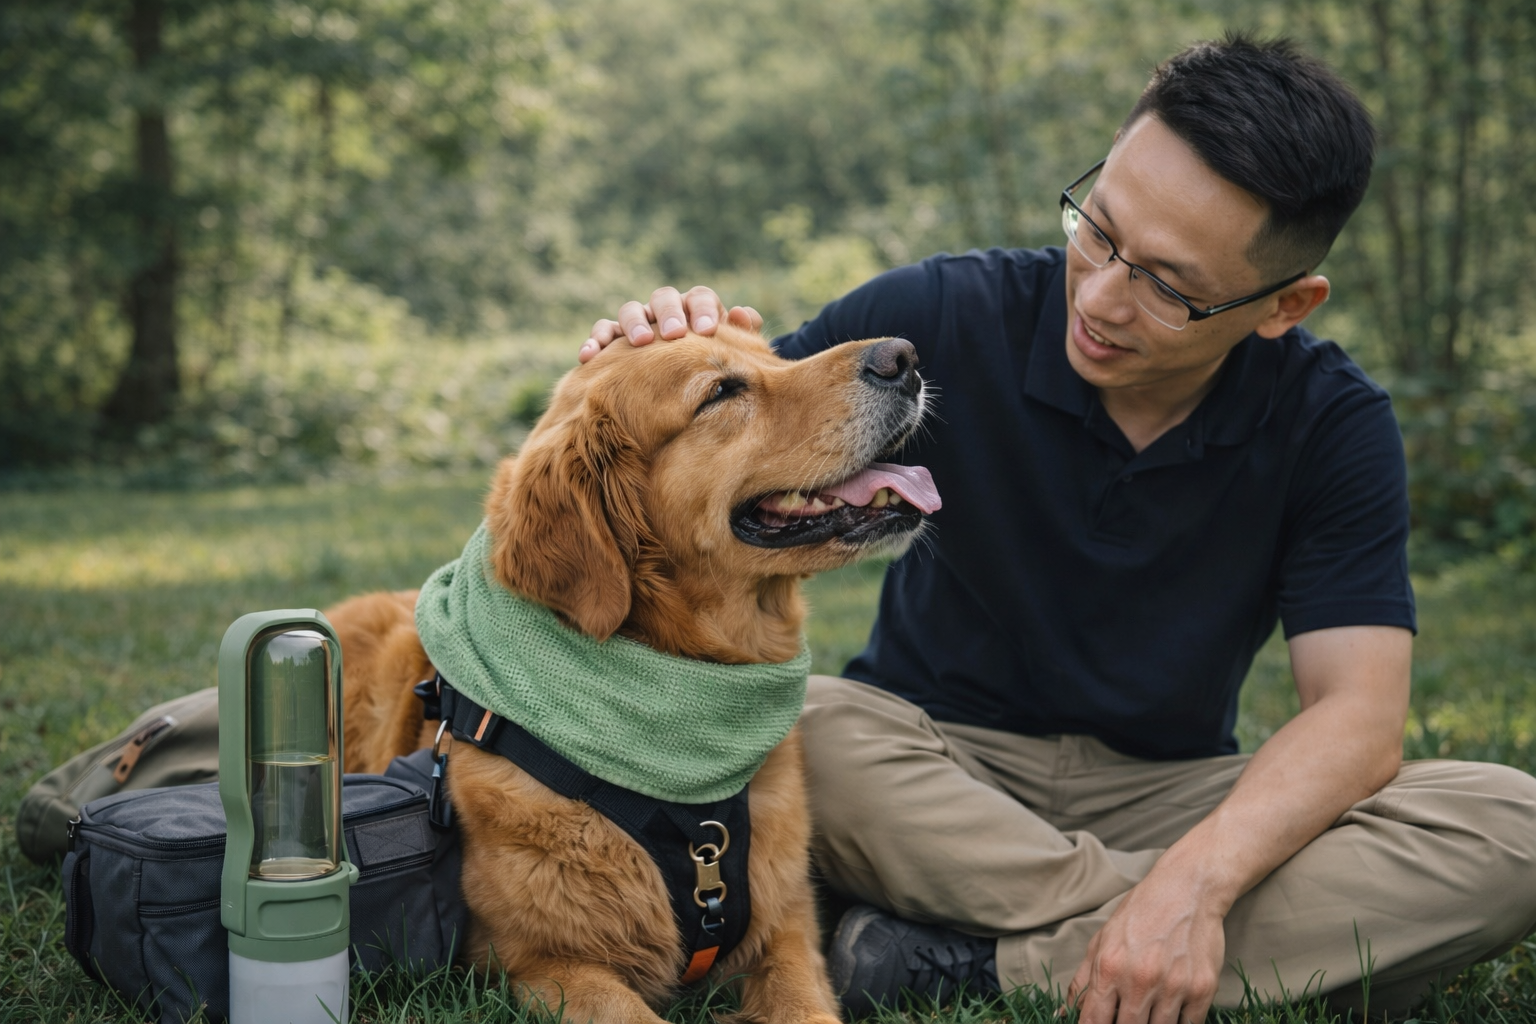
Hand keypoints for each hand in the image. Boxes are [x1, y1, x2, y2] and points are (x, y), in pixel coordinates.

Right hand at [578, 285, 763, 362]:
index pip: (699, 297)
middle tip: (675, 333)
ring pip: (630, 310)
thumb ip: (742, 333)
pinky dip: (594, 341)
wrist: (685, 383)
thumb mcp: (731, 352)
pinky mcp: (613, 338)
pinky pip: (601, 332)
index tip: (707, 329)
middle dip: (669, 313)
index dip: (703, 309)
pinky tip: (588, 356)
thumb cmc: (711, 364)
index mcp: (695, 308)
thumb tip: (741, 313)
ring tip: (639, 342)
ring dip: (634, 323)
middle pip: (664, 297)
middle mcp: (665, 310)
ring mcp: (638, 322)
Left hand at [1066, 868, 1226, 1023]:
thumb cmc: (1140, 913)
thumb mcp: (1101, 940)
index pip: (1093, 1022)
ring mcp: (1174, 987)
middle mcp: (1141, 980)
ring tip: (1149, 1008)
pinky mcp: (1202, 990)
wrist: (1187, 889)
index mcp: (1110, 968)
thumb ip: (1082, 981)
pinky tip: (1172, 1008)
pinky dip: (1179, 1023)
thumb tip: (1063, 1014)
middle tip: (1128, 1014)